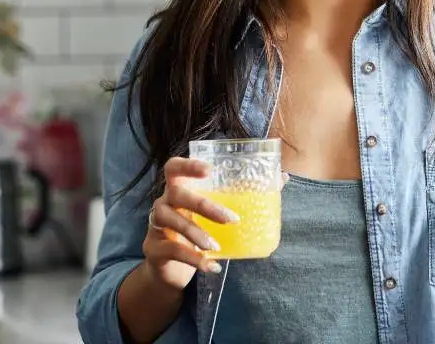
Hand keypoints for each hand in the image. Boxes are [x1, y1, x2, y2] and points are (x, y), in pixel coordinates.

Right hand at [141, 157, 237, 290]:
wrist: (171, 269)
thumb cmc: (197, 232)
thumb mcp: (215, 214)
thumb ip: (244, 196)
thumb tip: (281, 177)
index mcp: (179, 188)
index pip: (174, 167)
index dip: (188, 165)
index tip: (209, 169)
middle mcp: (164, 202)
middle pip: (177, 194)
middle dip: (204, 205)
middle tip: (230, 219)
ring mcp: (155, 225)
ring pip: (172, 221)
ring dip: (196, 233)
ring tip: (216, 246)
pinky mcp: (154, 248)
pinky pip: (173, 250)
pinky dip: (194, 259)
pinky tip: (212, 266)